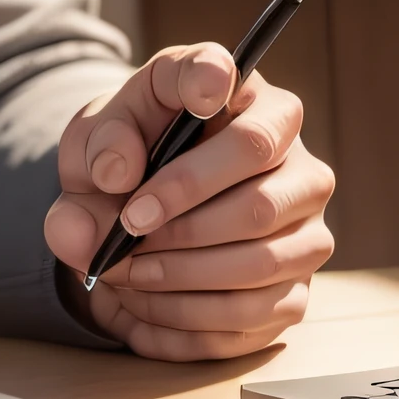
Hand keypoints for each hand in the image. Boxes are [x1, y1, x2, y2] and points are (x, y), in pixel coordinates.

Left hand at [44, 46, 333, 359]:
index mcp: (234, 89)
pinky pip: (257, 315)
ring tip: (127, 273)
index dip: (207, 90)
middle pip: (257, 197)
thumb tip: (116, 175)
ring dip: (184, 276)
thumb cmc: (122, 156)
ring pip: (263, 262)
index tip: (190, 98)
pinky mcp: (298, 283)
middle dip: (180, 224)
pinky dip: (191, 320)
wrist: (128, 210)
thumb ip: (97, 147)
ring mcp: (305, 220)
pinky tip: (144, 308)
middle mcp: (288, 150)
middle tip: (123, 235)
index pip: (231, 78)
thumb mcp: (94, 139)